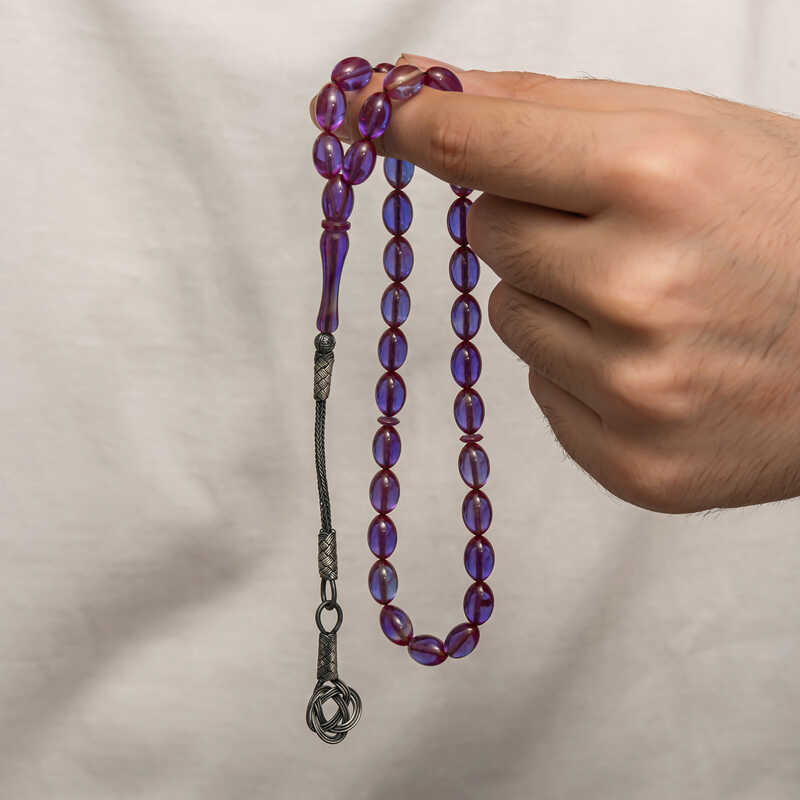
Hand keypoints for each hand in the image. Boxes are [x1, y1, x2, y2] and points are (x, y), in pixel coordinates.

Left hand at [311, 53, 799, 513]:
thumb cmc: (788, 226)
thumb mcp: (698, 135)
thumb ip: (557, 110)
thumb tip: (432, 96)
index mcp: (657, 180)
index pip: (479, 146)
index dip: (417, 126)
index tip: (377, 116)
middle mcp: (637, 289)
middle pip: (488, 235)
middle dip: (529, 222)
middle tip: (612, 231)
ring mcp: (634, 388)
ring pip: (511, 318)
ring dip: (556, 301)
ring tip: (647, 303)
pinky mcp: (631, 460)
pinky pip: (541, 392)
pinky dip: (579, 370)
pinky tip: (653, 362)